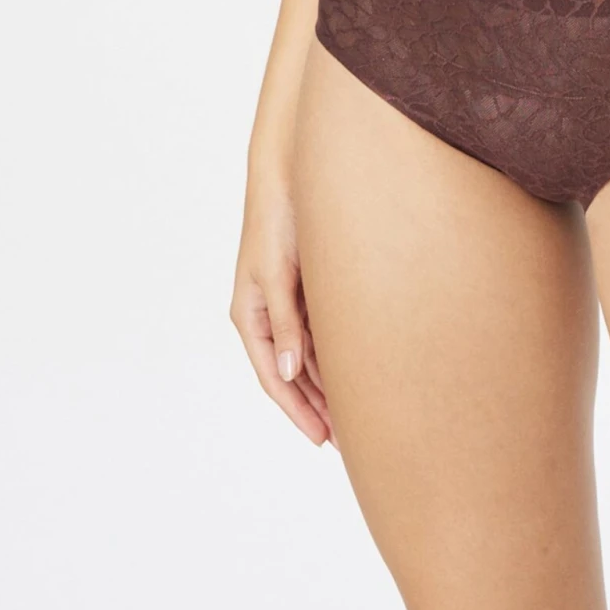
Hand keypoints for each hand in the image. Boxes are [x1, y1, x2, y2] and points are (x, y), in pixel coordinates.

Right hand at [231, 169, 335, 449]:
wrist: (291, 169)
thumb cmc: (278, 217)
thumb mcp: (278, 272)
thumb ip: (286, 322)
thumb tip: (292, 373)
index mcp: (252, 315)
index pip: (275, 377)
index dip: (298, 411)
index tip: (324, 440)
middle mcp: (268, 313)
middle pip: (293, 374)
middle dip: (317, 406)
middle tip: (349, 439)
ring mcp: (287, 300)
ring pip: (308, 355)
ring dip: (328, 383)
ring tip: (358, 413)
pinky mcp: (306, 284)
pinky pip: (320, 331)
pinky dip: (334, 353)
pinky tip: (357, 368)